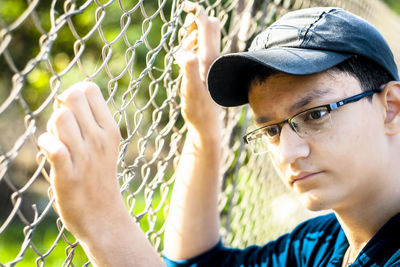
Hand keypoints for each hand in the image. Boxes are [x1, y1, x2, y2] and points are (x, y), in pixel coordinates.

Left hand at [38, 81, 123, 240]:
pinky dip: (46, 144)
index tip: (73, 112)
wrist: (102, 214)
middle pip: (72, 98)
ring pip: (60, 118)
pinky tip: (49, 152)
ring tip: (58, 141)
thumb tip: (69, 95)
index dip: (74, 94)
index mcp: (111, 129)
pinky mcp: (68, 174)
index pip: (89, 89)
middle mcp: (100, 139)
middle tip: (64, 126)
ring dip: (52, 127)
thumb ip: (92, 119)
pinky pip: (52, 146)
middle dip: (61, 106)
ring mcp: (85, 157)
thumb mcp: (106, 144)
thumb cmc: (99, 175)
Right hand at [175, 3, 221, 138]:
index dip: (196, 12)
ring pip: (205, 36)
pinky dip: (192, 44)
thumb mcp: (190, 91)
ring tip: (183, 45)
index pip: (206, 25)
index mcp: (209, 59)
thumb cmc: (198, 110)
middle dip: (195, 20)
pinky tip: (186, 56)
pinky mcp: (208, 70)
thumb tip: (187, 52)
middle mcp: (213, 58)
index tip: (185, 6)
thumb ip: (188, 70)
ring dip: (193, 32)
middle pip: (210, 26)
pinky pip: (202, 47)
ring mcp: (212, 63)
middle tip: (183, 32)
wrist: (206, 125)